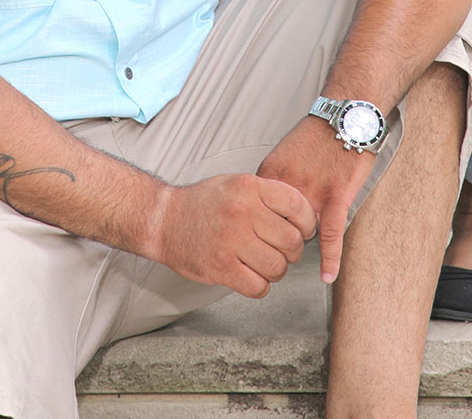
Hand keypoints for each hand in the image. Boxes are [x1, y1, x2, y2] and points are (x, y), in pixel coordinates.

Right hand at [153, 174, 315, 298]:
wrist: (164, 219)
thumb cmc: (203, 203)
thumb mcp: (236, 183)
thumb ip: (267, 195)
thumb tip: (303, 214)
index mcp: (249, 187)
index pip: (296, 205)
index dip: (307, 221)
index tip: (304, 229)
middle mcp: (242, 212)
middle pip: (291, 241)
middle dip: (293, 251)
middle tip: (282, 250)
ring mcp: (231, 241)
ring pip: (278, 267)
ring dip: (276, 270)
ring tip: (264, 263)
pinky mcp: (221, 267)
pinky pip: (258, 287)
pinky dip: (260, 286)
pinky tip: (251, 276)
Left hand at [257, 117, 374, 284]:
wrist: (345, 117)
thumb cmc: (316, 135)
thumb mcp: (284, 154)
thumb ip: (274, 182)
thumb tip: (263, 207)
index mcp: (271, 174)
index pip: (256, 213)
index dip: (258, 230)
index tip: (255, 241)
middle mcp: (288, 184)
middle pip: (276, 226)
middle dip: (279, 240)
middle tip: (279, 251)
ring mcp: (313, 191)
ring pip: (301, 232)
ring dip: (301, 244)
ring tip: (294, 256)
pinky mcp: (337, 196)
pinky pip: (331, 233)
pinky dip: (329, 257)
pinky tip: (326, 275)